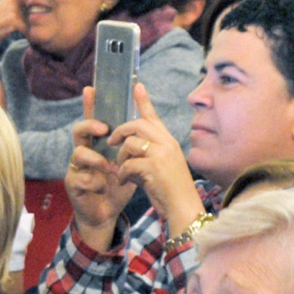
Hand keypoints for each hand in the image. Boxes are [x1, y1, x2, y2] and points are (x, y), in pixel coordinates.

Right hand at [65, 88, 140, 247]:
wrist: (107, 214)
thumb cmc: (117, 186)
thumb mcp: (131, 163)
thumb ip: (134, 144)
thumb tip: (148, 120)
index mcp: (98, 145)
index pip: (93, 120)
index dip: (90, 104)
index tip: (92, 89)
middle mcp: (84, 152)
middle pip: (79, 130)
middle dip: (90, 126)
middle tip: (104, 130)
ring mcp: (76, 168)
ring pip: (78, 153)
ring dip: (95, 159)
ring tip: (109, 168)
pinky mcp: (72, 184)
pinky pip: (80, 177)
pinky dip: (94, 182)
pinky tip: (103, 188)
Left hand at [103, 82, 198, 229]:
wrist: (183, 208)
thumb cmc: (170, 190)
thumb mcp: (161, 166)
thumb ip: (148, 154)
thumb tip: (128, 148)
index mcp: (168, 141)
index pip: (153, 117)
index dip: (144, 101)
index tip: (137, 85)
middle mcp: (167, 143)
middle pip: (137, 125)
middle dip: (120, 132)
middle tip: (111, 141)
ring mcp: (162, 154)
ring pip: (130, 144)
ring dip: (120, 158)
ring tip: (122, 171)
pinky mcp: (154, 167)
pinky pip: (127, 163)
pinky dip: (122, 174)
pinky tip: (126, 182)